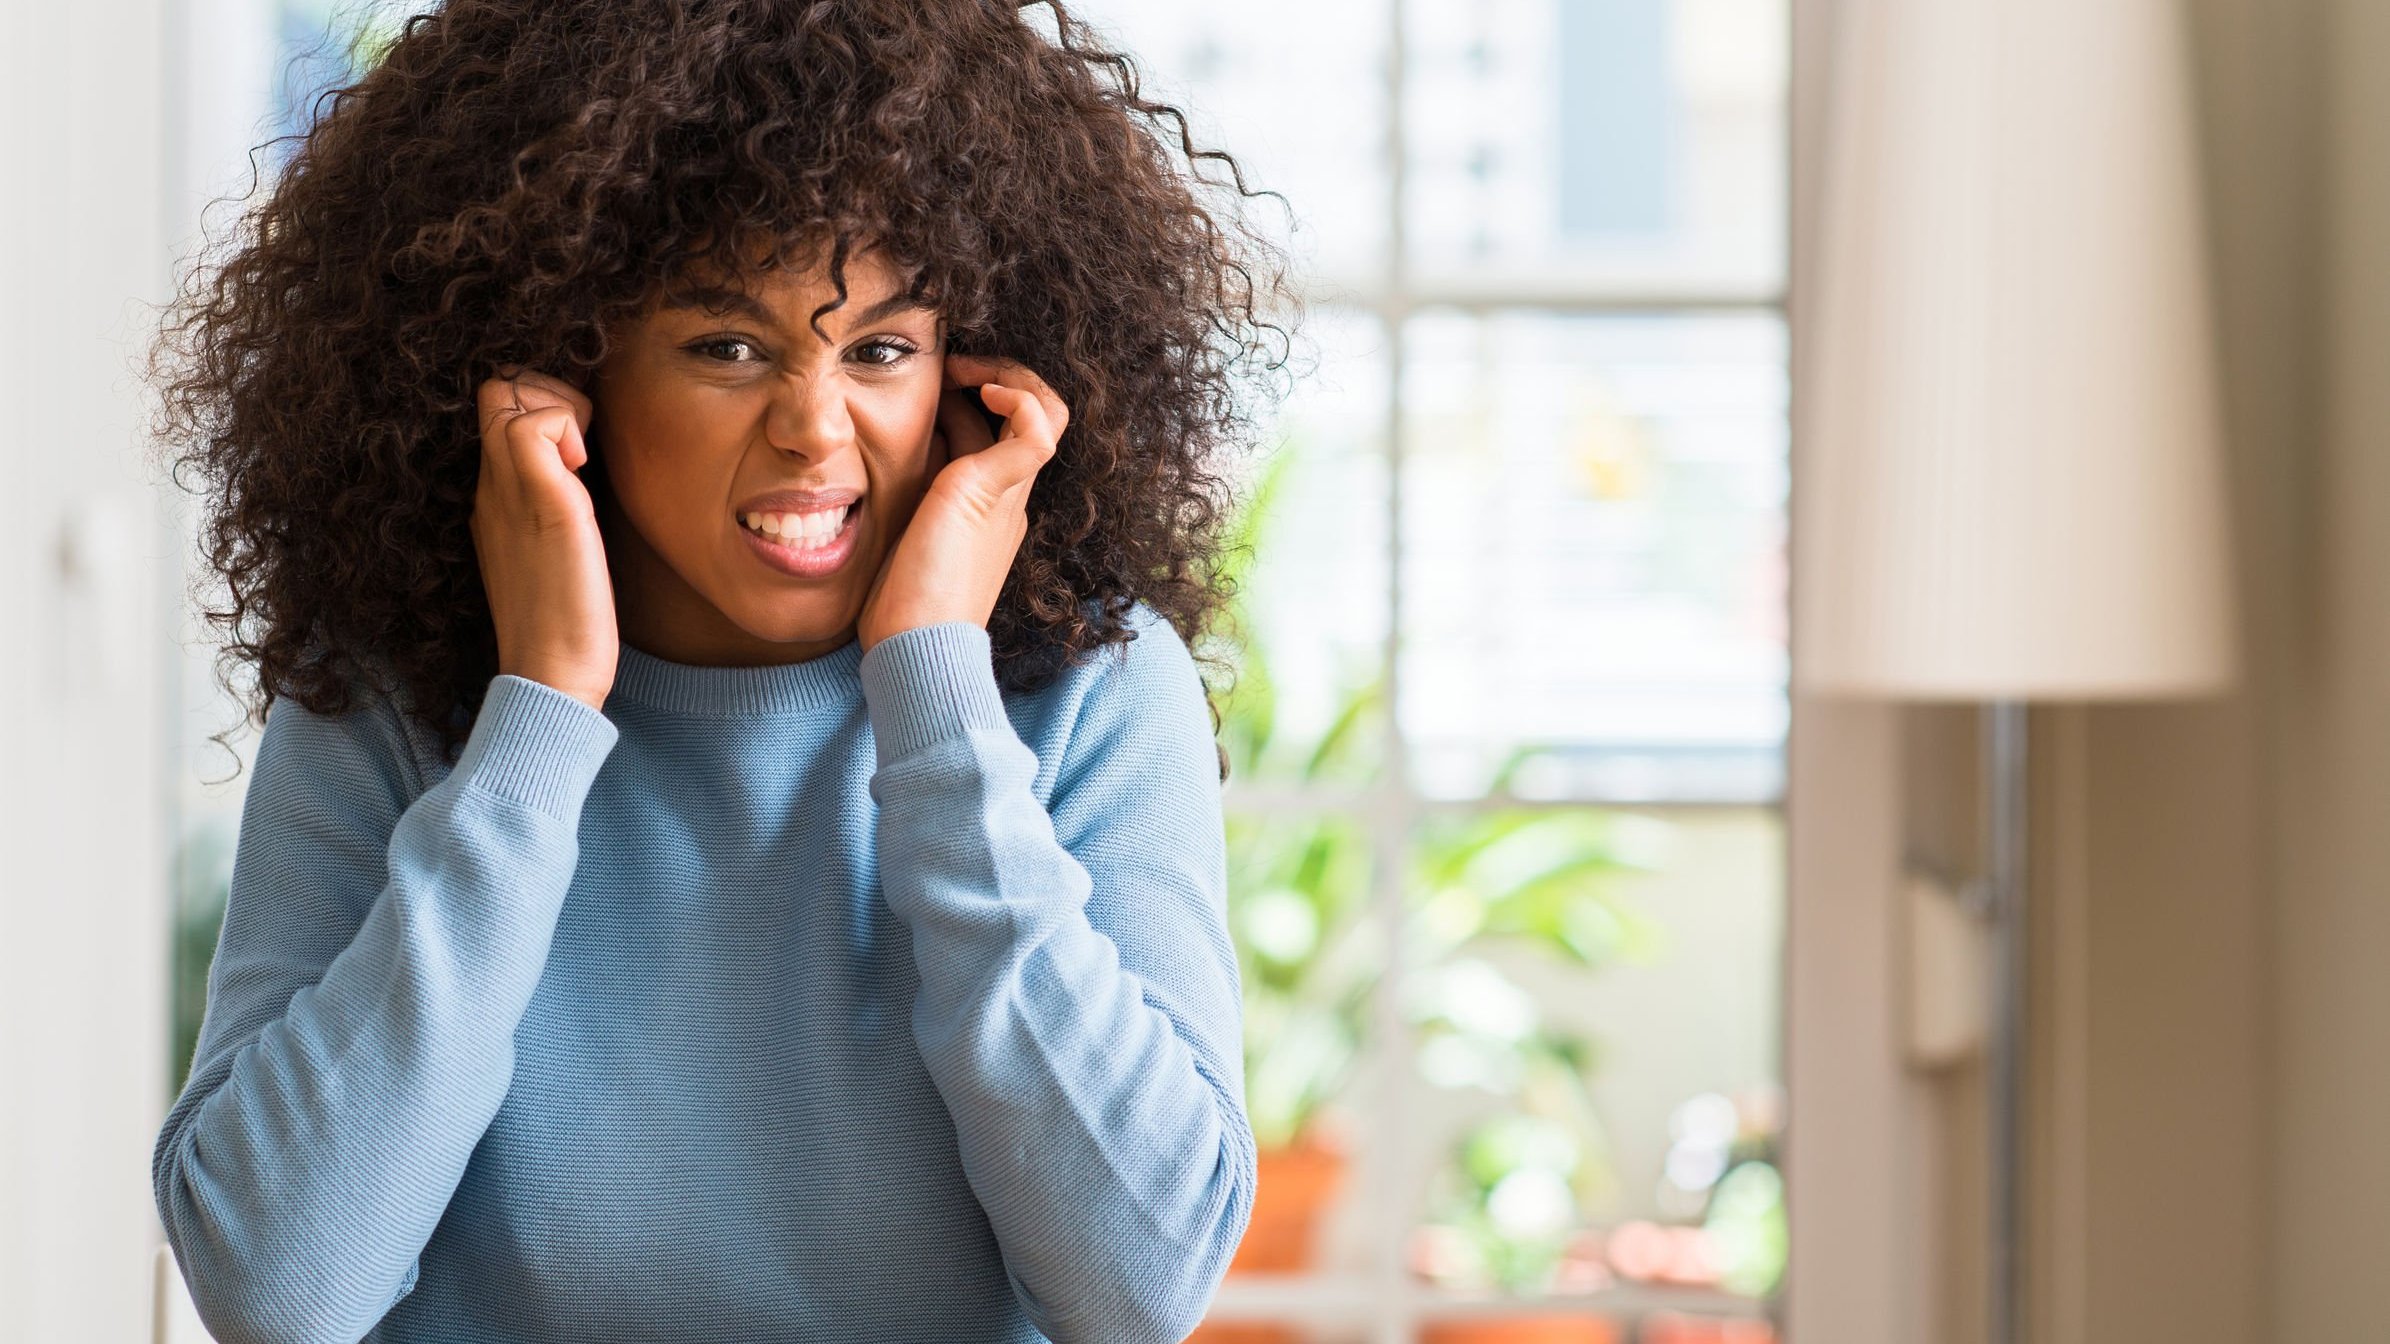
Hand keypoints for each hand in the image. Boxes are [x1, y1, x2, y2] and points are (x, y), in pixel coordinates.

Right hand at [471, 366, 617, 712]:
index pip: (496, 410)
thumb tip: (584, 478)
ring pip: (504, 393)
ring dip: (557, 404)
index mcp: (494, 497)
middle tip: (584, 442)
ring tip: (583, 458)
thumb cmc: (563, 623)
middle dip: (547, 390)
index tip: (580, 446)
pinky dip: (564, 426)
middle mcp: (492, 487)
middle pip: (494, 389)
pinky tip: (585, 469)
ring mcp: (509, 493)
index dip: (540, 404)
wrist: (551, 677)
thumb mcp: (552, 551)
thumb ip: (556, 509)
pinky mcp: (543, 505)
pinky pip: (532, 426)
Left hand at [856, 353, 1065, 653]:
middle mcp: (1009, 500)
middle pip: (1035, 419)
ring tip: (964, 368)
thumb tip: (872, 468)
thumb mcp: (902, 540)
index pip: (1003, 439)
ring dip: (1009, 374)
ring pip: (1047, 413)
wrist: (916, 650)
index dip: (978, 400)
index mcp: (990, 512)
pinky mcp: (992, 492)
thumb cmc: (899, 611)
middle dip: (997, 375)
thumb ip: (905, 503)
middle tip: (952, 365)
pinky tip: (980, 389)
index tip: (939, 388)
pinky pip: (1037, 427)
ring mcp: (1008, 496)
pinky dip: (1017, 395)